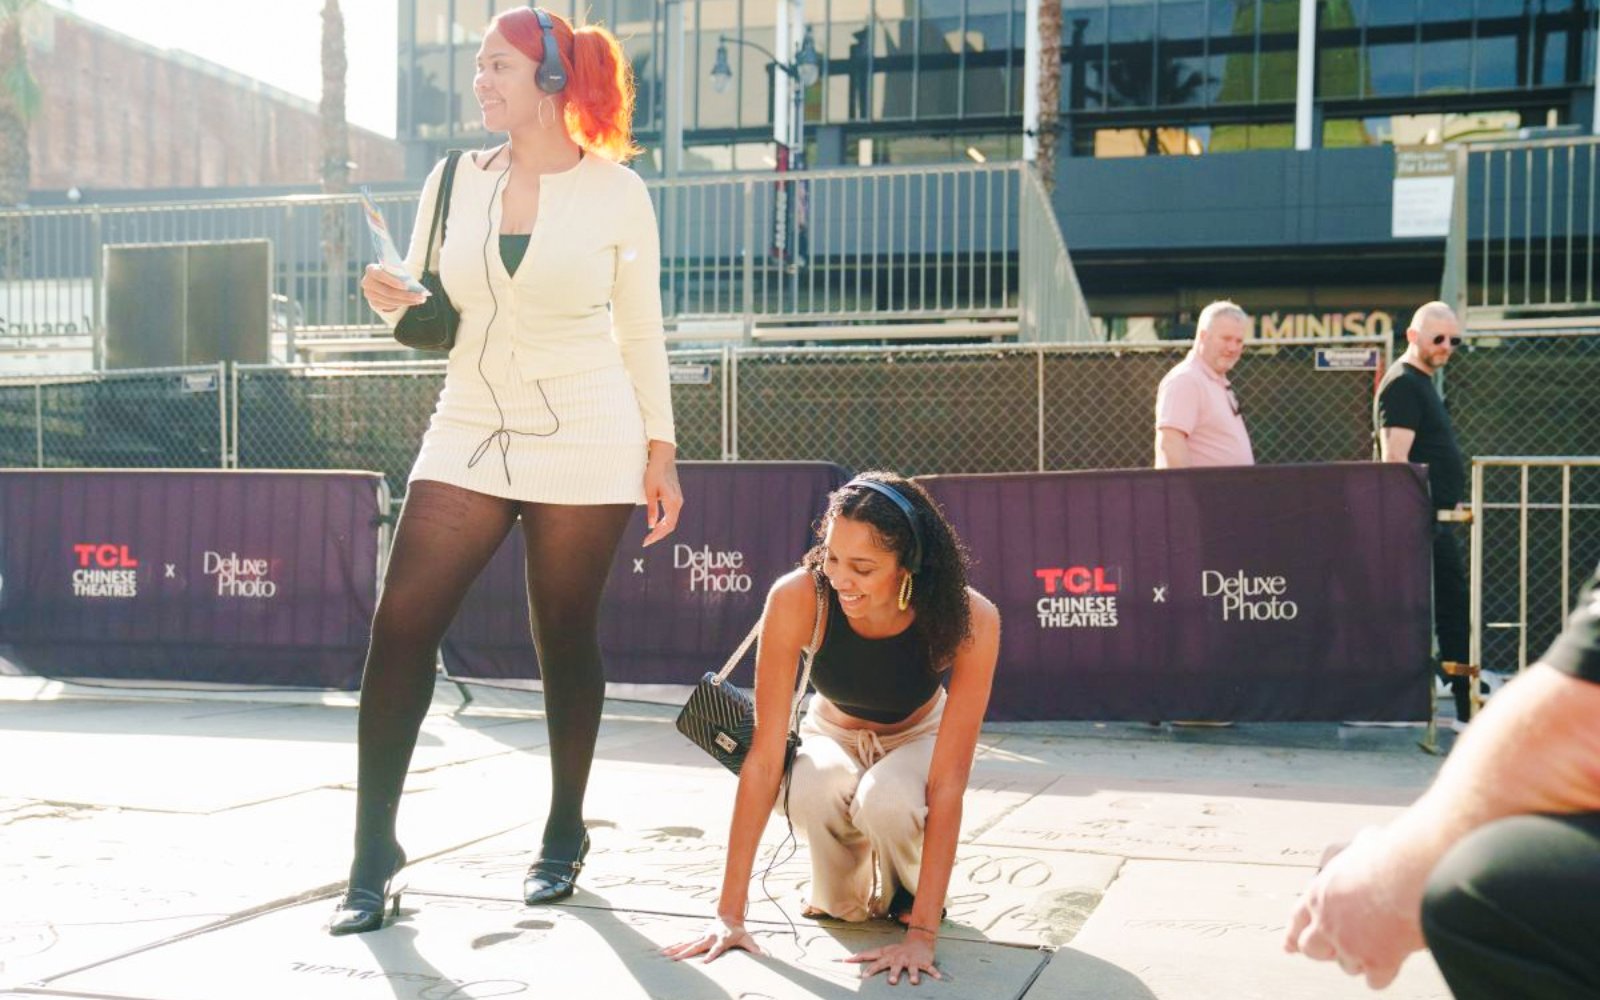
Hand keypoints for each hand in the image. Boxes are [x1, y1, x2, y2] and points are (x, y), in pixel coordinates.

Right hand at [360, 263, 427, 314]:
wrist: (382, 279)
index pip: (380, 275)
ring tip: (420, 299)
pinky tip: (412, 302)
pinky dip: (402, 304)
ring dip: (407, 301)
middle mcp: (367, 282)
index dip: (392, 281)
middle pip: (388, 292)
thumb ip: (399, 273)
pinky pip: (389, 306)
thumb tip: (413, 285)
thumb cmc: (391, 272)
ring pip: (390, 300)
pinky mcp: (373, 303)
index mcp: (371, 269)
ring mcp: (369, 294)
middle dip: (406, 295)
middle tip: (421, 297)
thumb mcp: (394, 269)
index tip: (406, 286)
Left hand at [641, 443, 682, 547]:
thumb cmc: (654, 473)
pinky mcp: (676, 498)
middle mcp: (678, 503)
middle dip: (659, 535)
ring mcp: (678, 500)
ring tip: (650, 536)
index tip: (646, 542)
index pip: (667, 525)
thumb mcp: (649, 491)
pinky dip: (664, 522)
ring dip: (661, 529)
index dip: (657, 536)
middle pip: (670, 525)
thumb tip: (651, 526)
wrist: (663, 459)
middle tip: (646, 542)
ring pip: (671, 521)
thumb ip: (652, 509)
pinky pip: (671, 515)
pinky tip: (656, 525)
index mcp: (673, 502)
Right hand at [660, 918, 761, 962]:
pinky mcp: (698, 938)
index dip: (711, 955)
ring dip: (675, 949)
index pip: (715, 949)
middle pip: (696, 946)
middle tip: (675, 960)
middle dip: (686, 953)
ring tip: (663, 955)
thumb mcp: (747, 938)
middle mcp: (709, 938)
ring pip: (687, 944)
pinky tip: (664, 951)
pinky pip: (684, 943)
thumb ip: (753, 947)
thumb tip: (764, 956)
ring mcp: (702, 937)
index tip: (705, 963)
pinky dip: (674, 947)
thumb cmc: (738, 931)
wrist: (729, 917)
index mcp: (721, 940)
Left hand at [845, 932, 940, 985]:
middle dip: (892, 973)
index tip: (858, 971)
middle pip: (894, 966)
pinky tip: (939, 978)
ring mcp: (911, 960)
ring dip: (913, 974)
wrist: (918, 940)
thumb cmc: (897, 950)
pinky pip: (929, 968)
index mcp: (888, 956)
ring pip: (912, 968)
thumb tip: (847, 959)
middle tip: (890, 981)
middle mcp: (899, 958)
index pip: (875, 959)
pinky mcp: (923, 962)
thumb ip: (868, 956)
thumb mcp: (883, 951)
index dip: (867, 965)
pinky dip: (934, 972)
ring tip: (913, 982)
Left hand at [1284, 826, 1427, 989]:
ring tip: (1377, 942)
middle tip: (1337, 948)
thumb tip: (1369, 840)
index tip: (1289, 945)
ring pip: (1346, 966)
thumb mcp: (1365, 844)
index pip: (1297, 918)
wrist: (1413, 876)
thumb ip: (1359, 852)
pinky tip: (1390, 962)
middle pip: (1311, 949)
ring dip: (1359, 959)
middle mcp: (1328, 922)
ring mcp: (1350, 945)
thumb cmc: (1391, 857)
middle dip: (1323, 950)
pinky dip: (1382, 974)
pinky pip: (1374, 980)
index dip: (1293, 933)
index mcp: (1321, 894)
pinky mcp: (1376, 962)